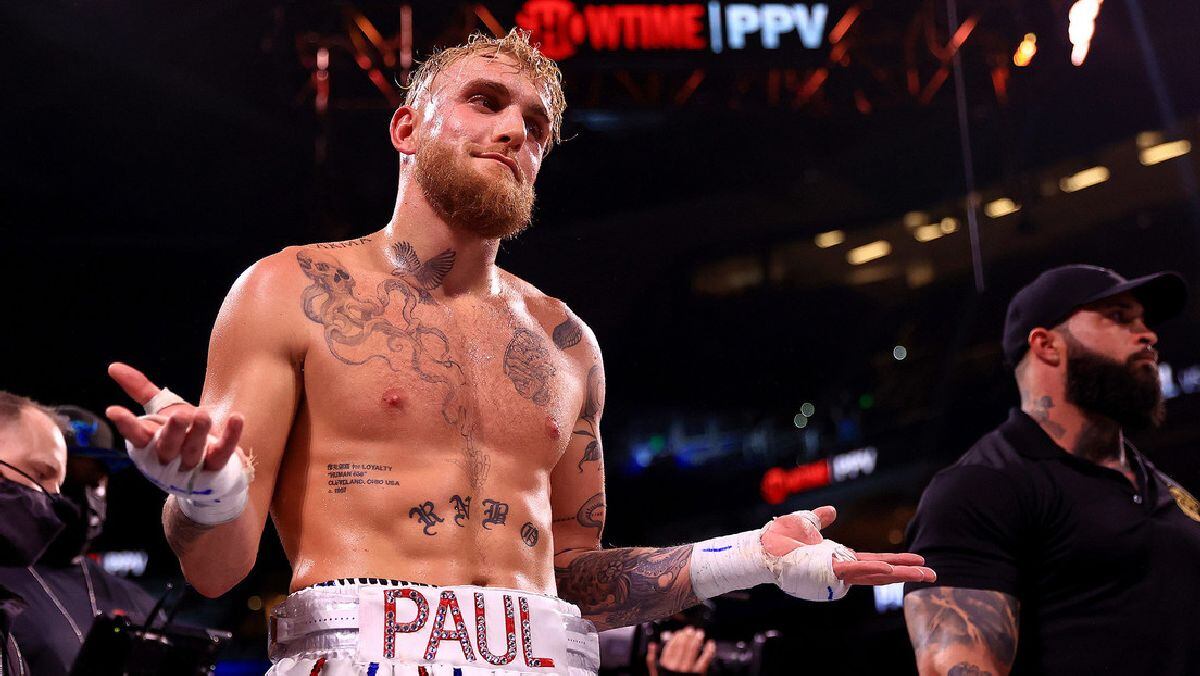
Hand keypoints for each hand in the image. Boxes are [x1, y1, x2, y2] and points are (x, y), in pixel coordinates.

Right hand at [105, 362, 243, 471]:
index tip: (114, 410)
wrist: (208, 466)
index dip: (126, 424)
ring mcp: (193, 464)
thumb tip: (113, 367)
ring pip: (193, 451)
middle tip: (180, 416)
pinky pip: (223, 452)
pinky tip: (236, 418)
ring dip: (198, 433)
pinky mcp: (216, 465)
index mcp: (151, 442)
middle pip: (167, 446)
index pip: (135, 435)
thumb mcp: (160, 411)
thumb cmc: (180, 434)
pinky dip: (231, 436)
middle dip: (173, 431)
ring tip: (203, 414)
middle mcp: (169, 456)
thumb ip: (140, 389)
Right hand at [647, 627, 716, 675]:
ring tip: (700, 634)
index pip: (671, 646)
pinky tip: (710, 645)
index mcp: (665, 666)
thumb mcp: (655, 675)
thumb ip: (652, 661)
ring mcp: (688, 670)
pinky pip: (705, 659)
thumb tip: (652, 645)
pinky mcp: (698, 674)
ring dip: (697, 639)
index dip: (676, 637)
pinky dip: (709, 651)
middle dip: (687, 635)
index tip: (680, 632)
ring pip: (693, 650)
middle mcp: (676, 666)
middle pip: (682, 646)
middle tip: (691, 630)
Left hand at [761, 505, 935, 584]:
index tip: (919, 561)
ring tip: (923, 573)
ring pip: (874, 573)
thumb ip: (820, 519)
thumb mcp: (806, 525)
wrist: (763, 550)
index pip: (876, 560)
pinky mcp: (828, 572)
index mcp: (841, 558)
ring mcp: (836, 572)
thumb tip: (831, 510)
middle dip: (908, 573)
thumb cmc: (780, 541)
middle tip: (935, 574)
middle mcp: (842, 568)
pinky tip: (888, 569)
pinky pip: (854, 571)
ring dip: (898, 573)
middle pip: (882, 571)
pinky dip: (872, 570)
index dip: (898, 560)